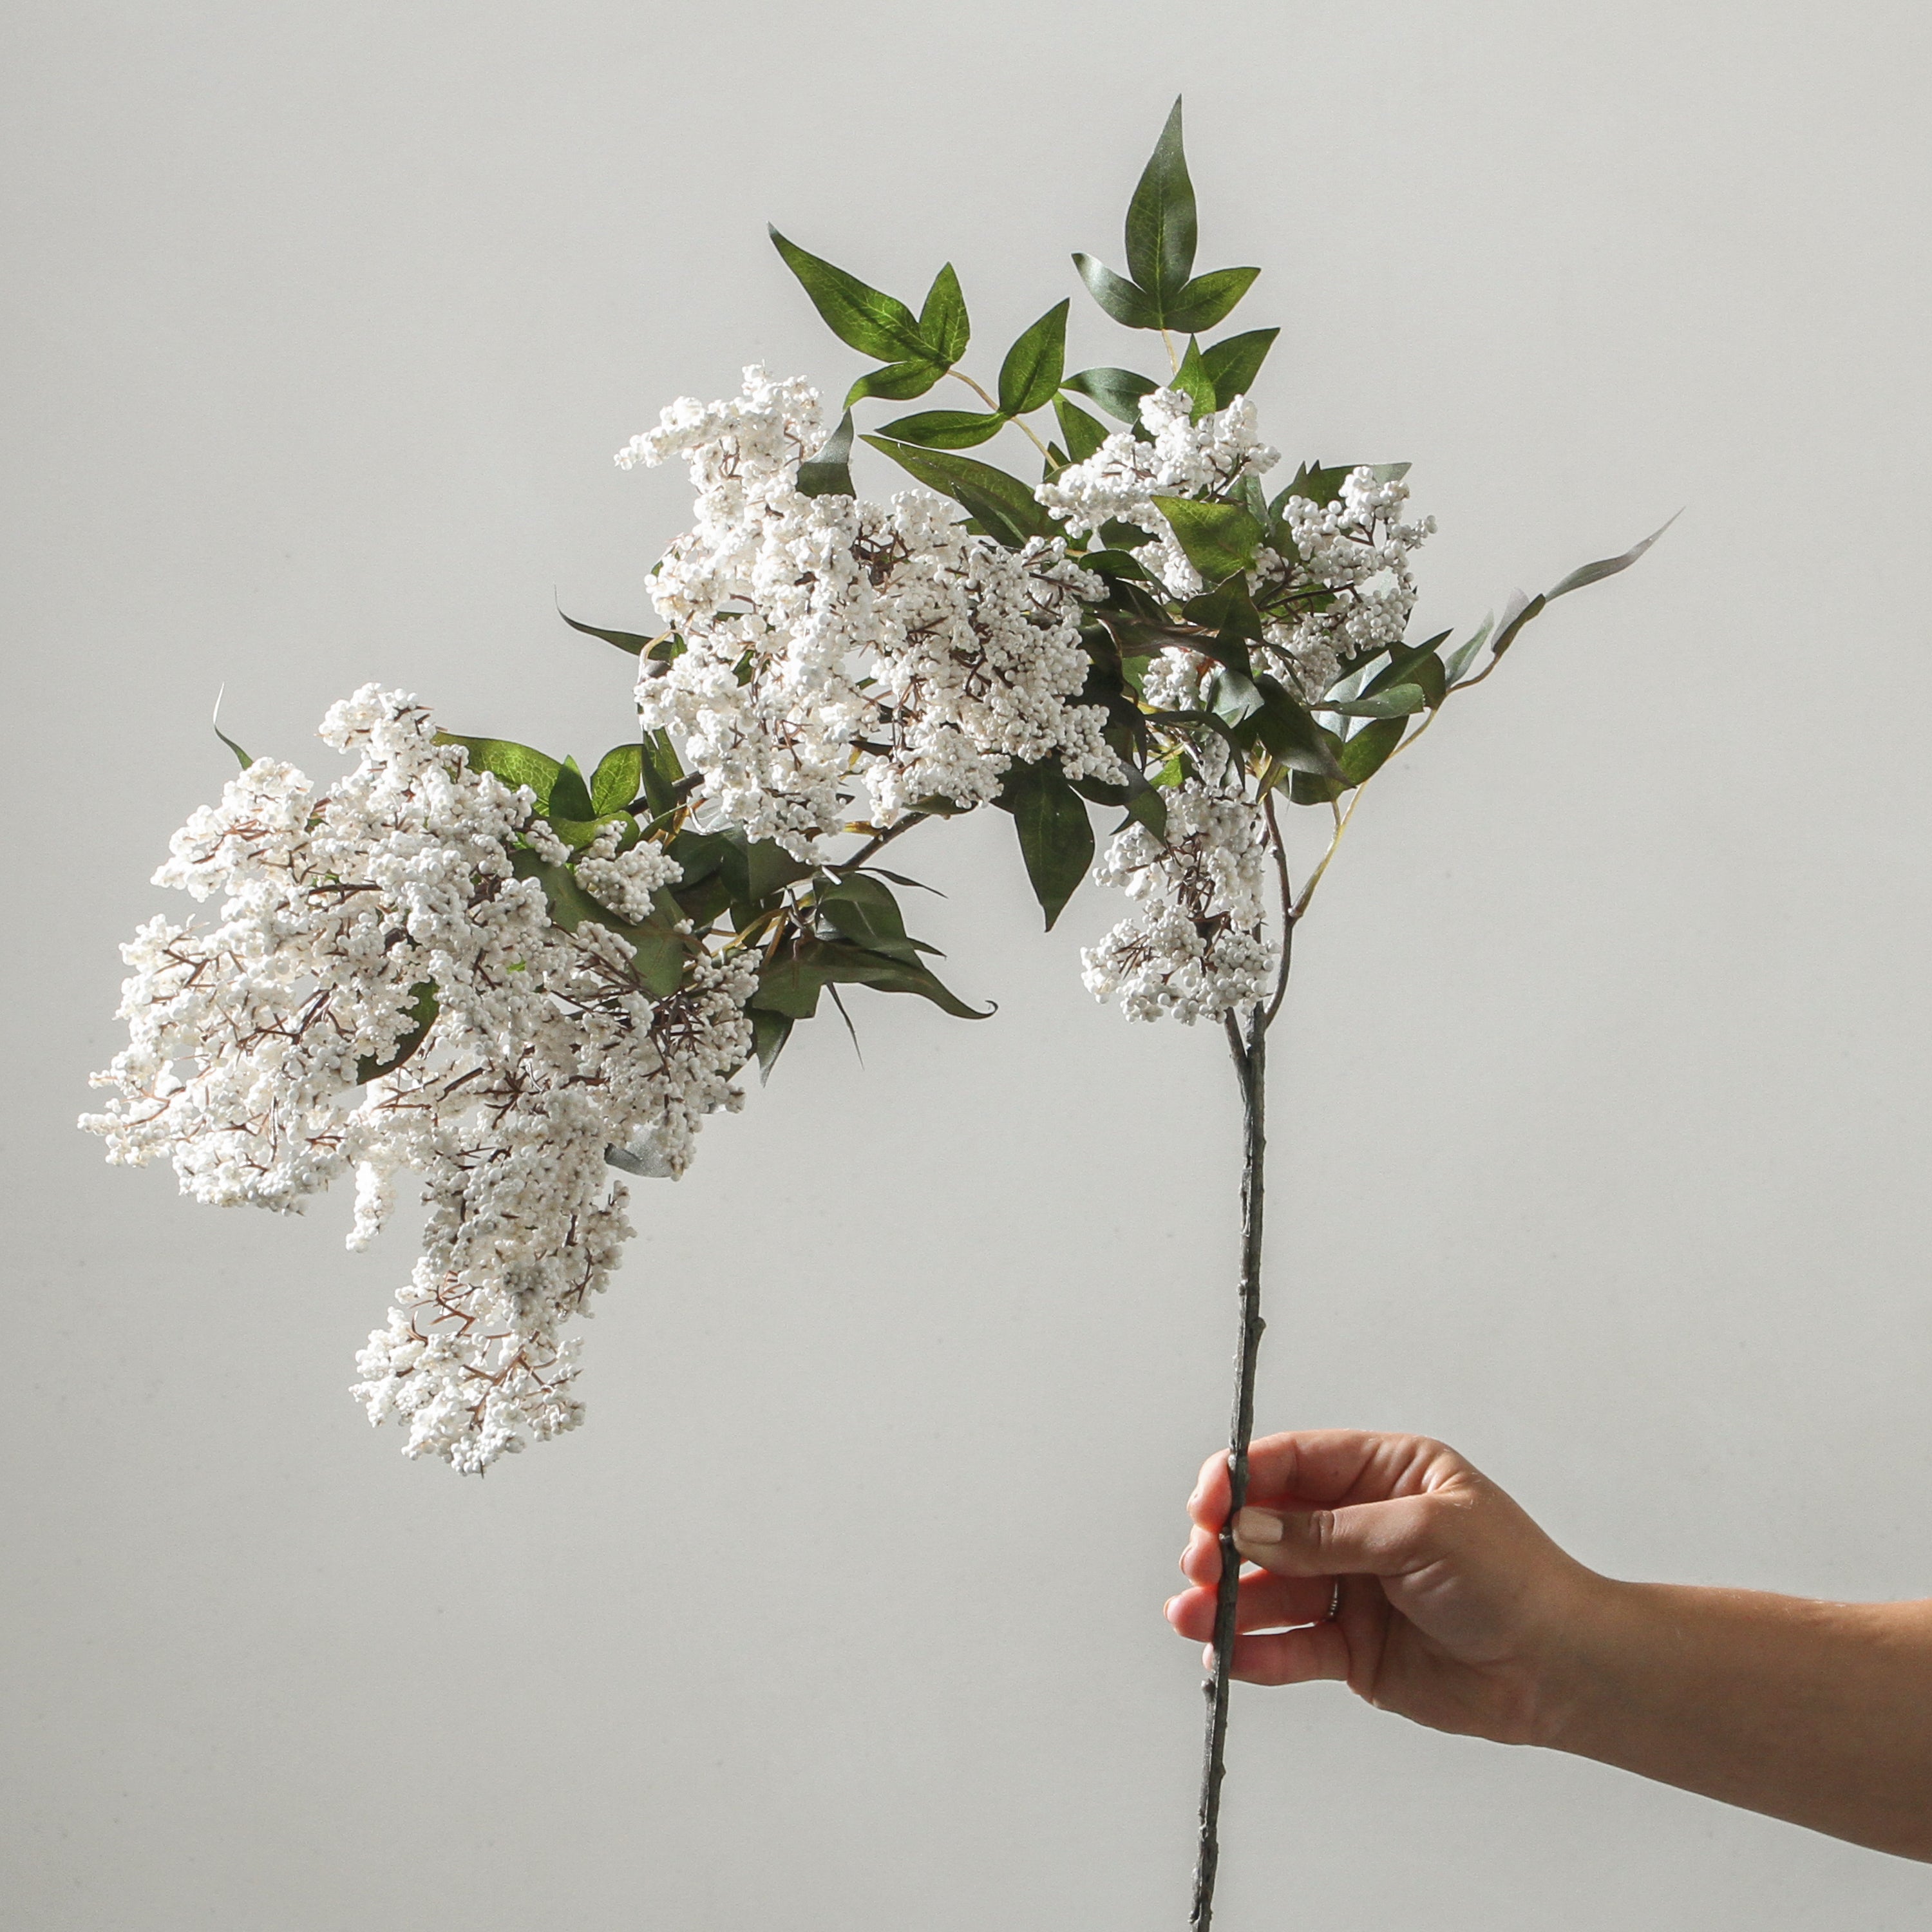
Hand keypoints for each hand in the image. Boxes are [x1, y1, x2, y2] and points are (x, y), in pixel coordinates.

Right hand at [1167, 1429, 1600, 1745]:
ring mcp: (1353, 1588)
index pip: (1293, 1463)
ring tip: (1193, 1618)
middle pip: (1268, 1525)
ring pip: (1270, 1588)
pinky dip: (1255, 1650)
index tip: (1206, 1503)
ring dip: (1226, 1601)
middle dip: (1224, 1542)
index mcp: (1383, 1473)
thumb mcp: (1421, 1534)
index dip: (1241, 1478)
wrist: (1563, 1670)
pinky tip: (1226, 1655)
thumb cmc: (1515, 1581)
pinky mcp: (1354, 1649)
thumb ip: (1330, 1534)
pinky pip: (1292, 1645)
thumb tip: (1251, 1527)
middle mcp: (1360, 1526)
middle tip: (1199, 1565)